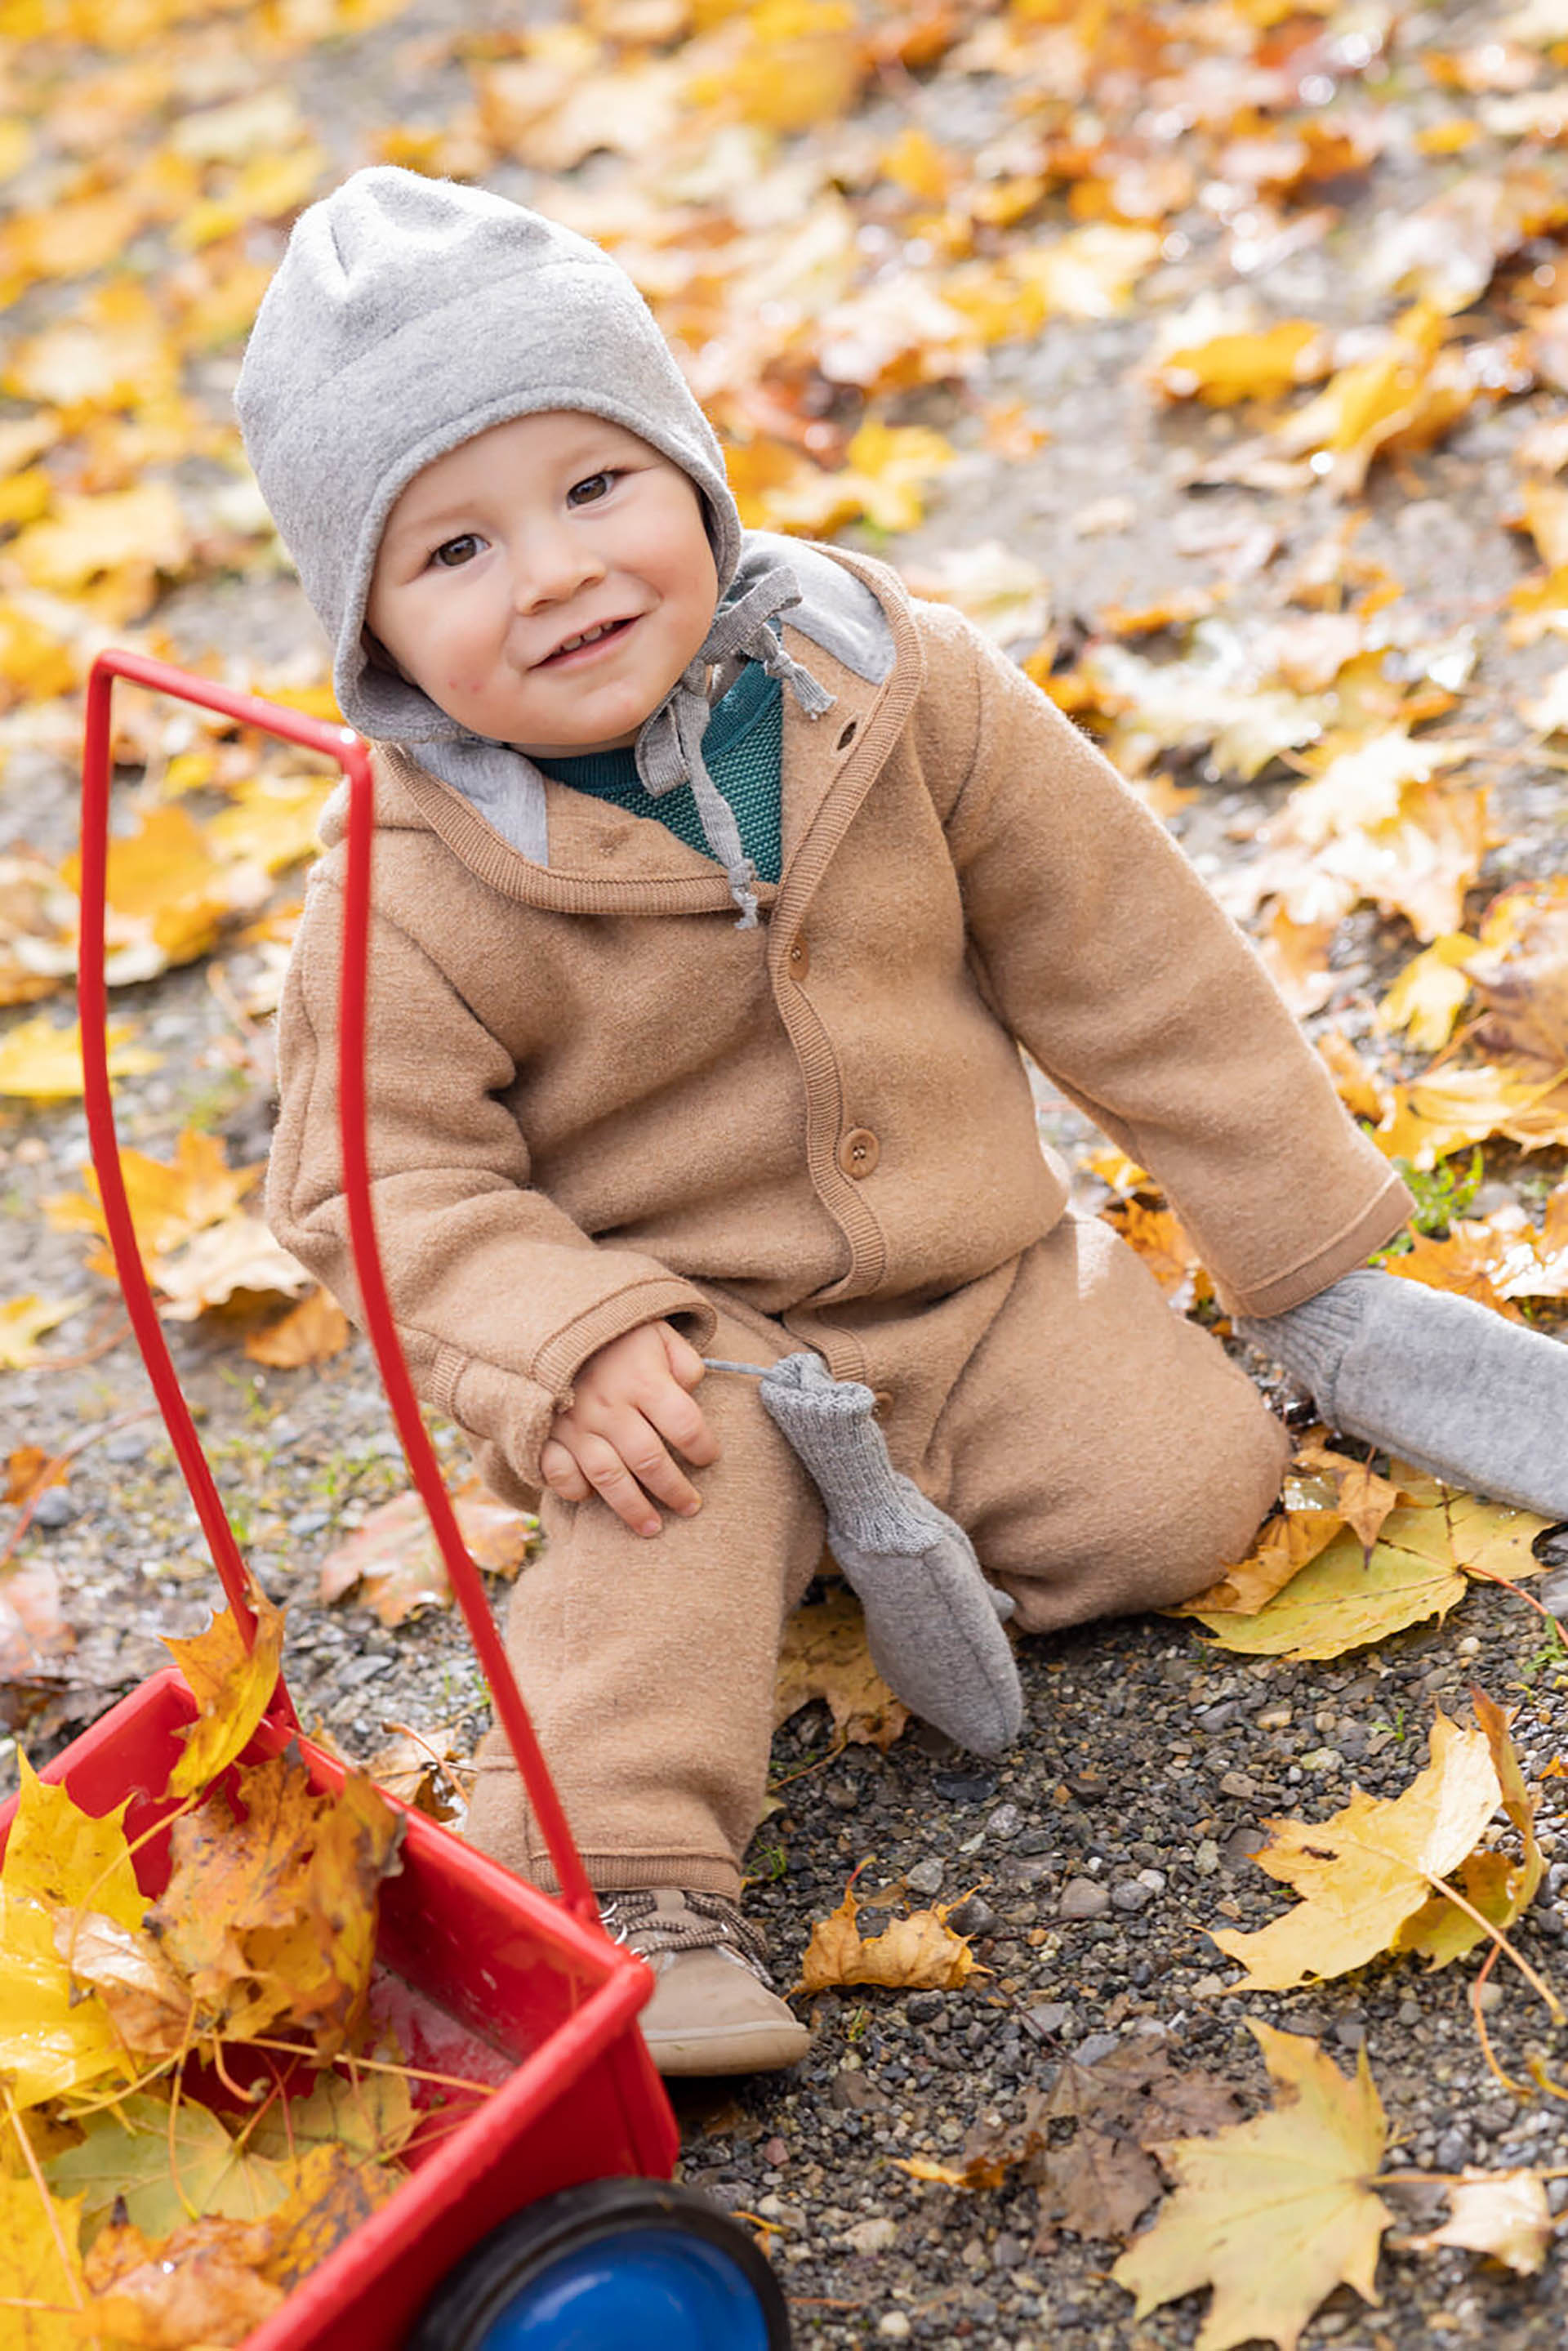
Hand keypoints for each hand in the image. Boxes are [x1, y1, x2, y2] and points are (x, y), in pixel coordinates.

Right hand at [539, 1322, 719, 1536]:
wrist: (549, 1317)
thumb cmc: (615, 1333)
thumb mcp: (657, 1332)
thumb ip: (683, 1361)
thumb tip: (693, 1389)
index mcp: (643, 1379)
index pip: (685, 1425)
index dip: (704, 1448)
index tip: (709, 1458)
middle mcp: (610, 1406)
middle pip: (650, 1460)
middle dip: (675, 1491)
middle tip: (691, 1507)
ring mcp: (576, 1424)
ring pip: (609, 1478)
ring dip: (633, 1508)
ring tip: (653, 1528)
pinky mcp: (547, 1433)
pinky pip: (561, 1474)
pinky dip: (576, 1490)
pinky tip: (592, 1497)